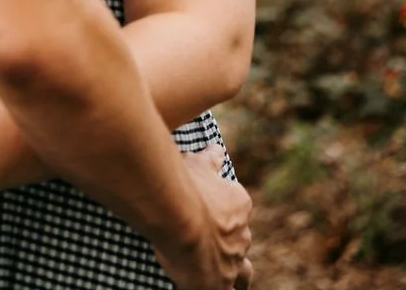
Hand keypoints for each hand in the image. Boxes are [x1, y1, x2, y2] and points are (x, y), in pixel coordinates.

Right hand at [153, 146, 252, 289]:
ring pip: (244, 271)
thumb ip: (209, 159)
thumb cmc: (188, 187)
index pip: (237, 206)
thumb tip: (217, 149)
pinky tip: (219, 288)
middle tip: (212, 241)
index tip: (210, 208)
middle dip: (230, 240)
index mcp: (240, 203)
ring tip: (231, 275)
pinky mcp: (222, 283)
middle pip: (240, 238)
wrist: (181, 219)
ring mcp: (234, 261)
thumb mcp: (197, 164)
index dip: (223, 208)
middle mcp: (243, 234)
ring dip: (238, 272)